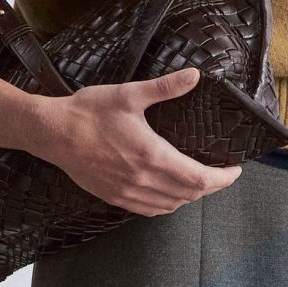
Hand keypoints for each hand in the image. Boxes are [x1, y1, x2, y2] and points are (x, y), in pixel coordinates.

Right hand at [25, 66, 242, 214]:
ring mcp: (127, 193)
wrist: (52, 133)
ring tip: (199, 181)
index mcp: (152, 156)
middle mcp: (142, 181)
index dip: (223, 178)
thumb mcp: (129, 94)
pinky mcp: (114, 197)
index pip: (200, 179)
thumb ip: (165, 88)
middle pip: (190, 194)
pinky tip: (169, 192)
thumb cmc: (88, 112)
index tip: (235, 170)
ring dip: (190, 196)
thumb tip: (194, 76)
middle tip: (222, 173)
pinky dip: (167, 203)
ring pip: (171, 205)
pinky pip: (150, 210)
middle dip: (211, 186)